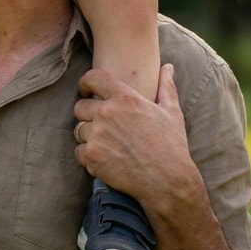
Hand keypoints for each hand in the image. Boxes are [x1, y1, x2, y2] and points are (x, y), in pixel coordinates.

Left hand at [73, 65, 196, 209]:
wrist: (168, 182)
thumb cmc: (172, 146)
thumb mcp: (172, 112)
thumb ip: (166, 86)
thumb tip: (168, 67)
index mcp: (125, 98)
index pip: (92, 78)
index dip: (86, 83)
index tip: (87, 90)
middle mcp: (107, 113)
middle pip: (80, 106)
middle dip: (88, 114)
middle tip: (101, 125)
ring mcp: (97, 135)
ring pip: (79, 130)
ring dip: (88, 136)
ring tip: (106, 144)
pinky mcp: (92, 157)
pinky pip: (79, 151)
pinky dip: (88, 156)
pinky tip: (105, 159)